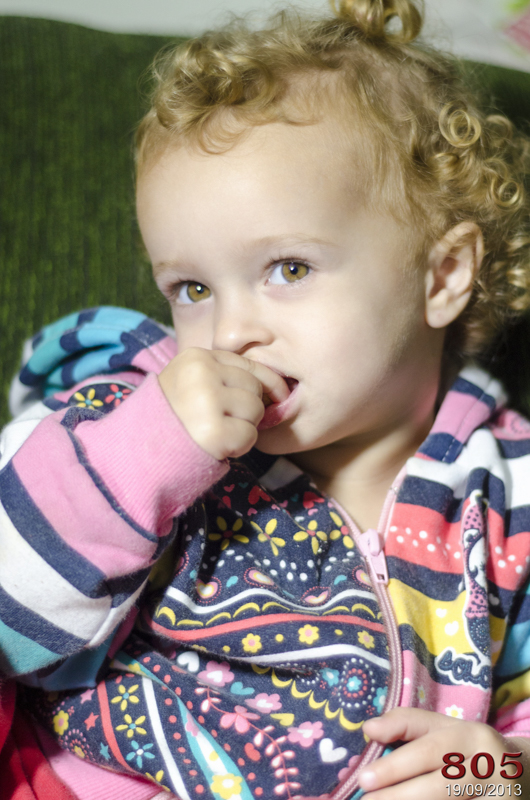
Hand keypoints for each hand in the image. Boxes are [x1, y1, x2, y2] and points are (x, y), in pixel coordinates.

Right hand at [158, 348, 288, 459]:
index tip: (279, 395)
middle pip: (254, 389)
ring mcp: (206, 402)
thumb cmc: (172, 416)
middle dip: (247, 409)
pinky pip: (249, 436)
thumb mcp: (192, 382)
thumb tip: (277, 386)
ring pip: (255, 411)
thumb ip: (225, 376)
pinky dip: (239, 446)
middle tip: (222, 421)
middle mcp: (201, 374)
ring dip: (243, 427)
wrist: (140, 450)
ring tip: (216, 431)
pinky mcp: (213, 432)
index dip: (268, 382)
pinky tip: (217, 445)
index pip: (248, 364)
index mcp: (196, 358)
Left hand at [358, 708, 529, 798]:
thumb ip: (407, 724)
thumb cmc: (470, 749)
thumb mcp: (445, 728)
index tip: (364, 779)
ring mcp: (499, 798)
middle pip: (440, 787)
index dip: (396, 766)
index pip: (430, 751)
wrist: (524, 775)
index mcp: (473, 737)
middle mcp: (489, 768)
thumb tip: (369, 728)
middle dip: (399, 796)